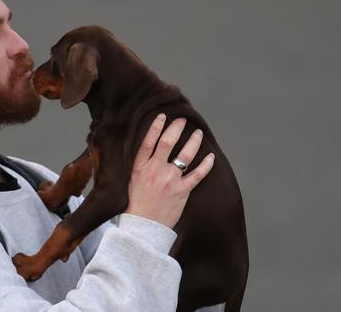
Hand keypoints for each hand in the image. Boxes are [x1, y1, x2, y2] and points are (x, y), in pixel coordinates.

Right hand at [125, 114, 214, 228]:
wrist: (143, 226)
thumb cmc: (136, 204)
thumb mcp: (131, 181)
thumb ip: (140, 165)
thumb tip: (149, 150)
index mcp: (139, 168)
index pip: (148, 142)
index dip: (156, 127)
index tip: (162, 116)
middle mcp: (155, 171)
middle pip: (168, 143)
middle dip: (176, 128)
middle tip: (182, 120)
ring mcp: (169, 180)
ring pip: (185, 155)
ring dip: (193, 141)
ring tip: (197, 133)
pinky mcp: (182, 191)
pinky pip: (198, 174)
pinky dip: (206, 165)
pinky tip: (211, 157)